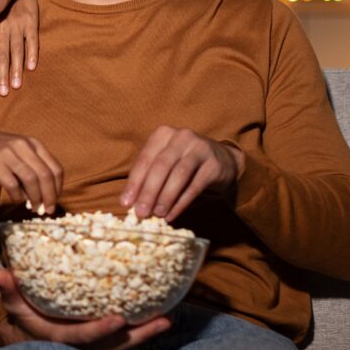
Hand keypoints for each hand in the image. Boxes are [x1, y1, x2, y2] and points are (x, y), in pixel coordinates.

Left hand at [0, 0, 39, 95]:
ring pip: (17, 50)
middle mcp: (2, 28)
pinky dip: (32, 53)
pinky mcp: (31, 22)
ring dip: (17, 68)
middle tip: (3, 92)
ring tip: (17, 85)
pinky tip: (32, 67)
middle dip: (2, 73)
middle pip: (1, 54)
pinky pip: (32, 40)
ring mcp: (17, 25)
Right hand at [0, 130, 62, 213]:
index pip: (55, 168)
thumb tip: (45, 197)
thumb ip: (34, 170)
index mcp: (35, 144)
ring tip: (34, 207)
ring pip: (30, 179)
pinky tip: (17, 200)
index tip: (54, 201)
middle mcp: (24, 146)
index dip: (58, 188)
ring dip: (35, 197)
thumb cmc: (1, 151)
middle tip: (47, 210)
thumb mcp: (22, 153)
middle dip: (49, 196)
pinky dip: (17, 196)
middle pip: (45, 175)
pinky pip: (11, 184)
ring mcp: (8, 153)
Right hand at [0, 268, 172, 349]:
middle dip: (138, 335)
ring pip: (123, 345)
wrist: (29, 342)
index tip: (119, 318)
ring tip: (167, 320)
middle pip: (114, 345)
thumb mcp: (15, 306)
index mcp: (60, 338)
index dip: (101, 330)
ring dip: (146, 334)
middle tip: (161, 320)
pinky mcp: (103, 346)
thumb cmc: (24, 320)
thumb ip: (11, 290)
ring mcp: (94, 349)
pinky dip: (142, 334)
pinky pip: (125, 342)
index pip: (83, 336)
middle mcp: (81, 348)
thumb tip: (0, 270)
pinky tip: (159, 321)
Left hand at [121, 126, 244, 220]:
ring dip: (165, 198)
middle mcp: (182, 137)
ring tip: (157, 215)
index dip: (134, 182)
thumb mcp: (166, 163)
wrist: (223, 160)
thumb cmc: (185, 163)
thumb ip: (149, 178)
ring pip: (179, 175)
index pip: (145, 159)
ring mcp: (200, 148)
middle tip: (141, 213)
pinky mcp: (214, 164)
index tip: (126, 203)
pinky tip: (172, 215)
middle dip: (148, 192)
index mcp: (164, 134)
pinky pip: (195, 186)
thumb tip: (131, 203)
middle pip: (161, 166)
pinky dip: (181, 203)